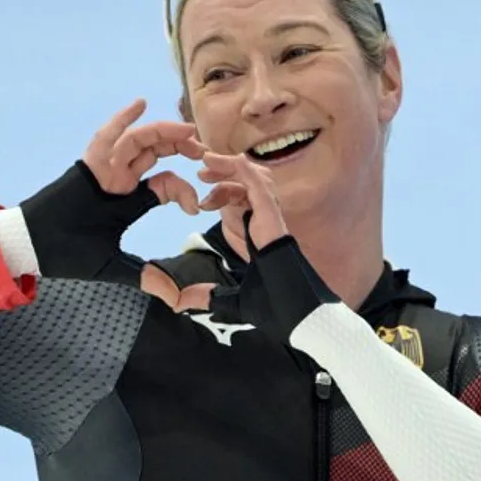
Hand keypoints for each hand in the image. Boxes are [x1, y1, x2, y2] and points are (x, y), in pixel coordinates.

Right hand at [20, 100, 204, 283]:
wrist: (33, 246)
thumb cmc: (68, 253)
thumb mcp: (113, 266)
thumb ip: (144, 277)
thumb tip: (176, 299)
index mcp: (128, 199)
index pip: (164, 183)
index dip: (183, 190)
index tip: (195, 207)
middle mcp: (118, 179)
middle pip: (155, 152)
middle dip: (180, 147)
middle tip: (203, 149)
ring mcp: (102, 169)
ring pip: (137, 143)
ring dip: (161, 133)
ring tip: (184, 130)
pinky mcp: (86, 165)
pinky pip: (106, 137)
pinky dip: (122, 120)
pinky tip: (140, 104)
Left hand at [195, 153, 338, 342]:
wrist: (299, 318)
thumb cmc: (277, 308)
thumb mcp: (231, 300)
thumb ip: (207, 296)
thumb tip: (180, 301)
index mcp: (259, 235)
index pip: (241, 202)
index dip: (221, 193)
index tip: (200, 199)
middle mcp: (267, 223)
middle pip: (247, 184)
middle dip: (223, 173)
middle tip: (200, 172)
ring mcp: (273, 219)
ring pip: (254, 180)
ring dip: (230, 168)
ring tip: (206, 165)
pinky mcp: (275, 220)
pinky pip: (261, 188)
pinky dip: (246, 173)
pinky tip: (231, 163)